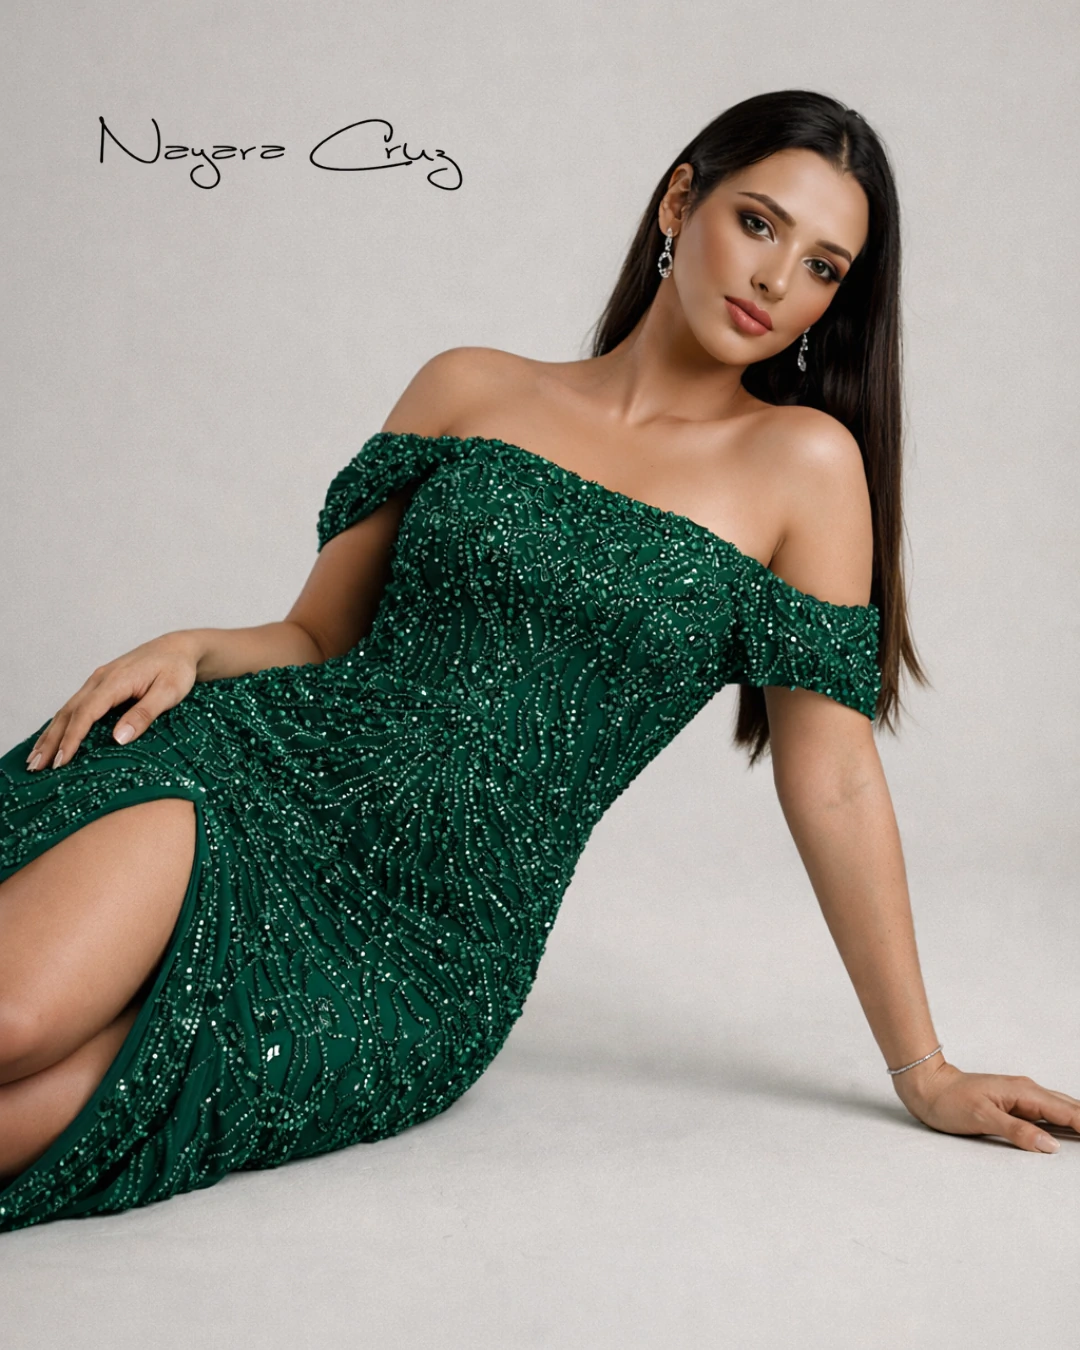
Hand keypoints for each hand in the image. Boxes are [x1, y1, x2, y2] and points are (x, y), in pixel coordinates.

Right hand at [24, 631, 201, 771]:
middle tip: (37, 767)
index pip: (86, 713)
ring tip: (37, 759)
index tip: (62, 762)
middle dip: (52, 740)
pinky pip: (75, 706)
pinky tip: (54, 738)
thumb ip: (145, 713)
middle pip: (68, 712)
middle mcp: (100, 679)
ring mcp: (98, 681)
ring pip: (68, 709)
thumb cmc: (178, 670)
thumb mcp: (170, 692)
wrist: (179, 648)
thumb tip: (119, 737)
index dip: (72, 738)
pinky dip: (61, 724)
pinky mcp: (101, 685)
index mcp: (116, 681)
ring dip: (51, 734)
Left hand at [894, 1059, 1079, 1152]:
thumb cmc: (949, 1101)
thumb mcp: (981, 1117)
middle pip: (1071, 1108)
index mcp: (1024, 1093)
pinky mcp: (1015, 1104)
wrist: (927, 1087)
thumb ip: (1017, 1131)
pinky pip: (1048, 1113)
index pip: (1068, 1112)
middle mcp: (1028, 1091)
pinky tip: (1073, 1130)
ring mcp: (1022, 1097)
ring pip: (1062, 1109)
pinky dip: (1066, 1121)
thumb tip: (1051, 1146)